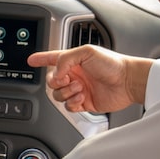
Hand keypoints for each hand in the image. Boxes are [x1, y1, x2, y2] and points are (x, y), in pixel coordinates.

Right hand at [27, 45, 149, 112]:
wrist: (128, 82)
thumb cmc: (113, 64)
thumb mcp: (87, 52)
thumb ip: (65, 59)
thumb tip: (56, 73)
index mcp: (73, 61)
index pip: (52, 58)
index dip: (40, 59)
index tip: (31, 60)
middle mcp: (74, 75)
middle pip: (52, 81)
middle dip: (56, 82)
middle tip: (68, 80)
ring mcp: (78, 90)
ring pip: (58, 95)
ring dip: (66, 93)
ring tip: (79, 89)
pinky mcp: (84, 103)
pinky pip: (68, 107)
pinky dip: (72, 103)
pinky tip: (81, 98)